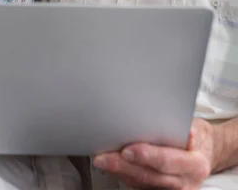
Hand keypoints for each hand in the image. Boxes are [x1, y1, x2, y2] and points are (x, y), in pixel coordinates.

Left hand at [93, 118, 216, 188]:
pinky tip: (112, 166)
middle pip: (150, 176)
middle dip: (124, 166)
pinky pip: (141, 187)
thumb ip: (184, 127)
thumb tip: (177, 125)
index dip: (146, 156)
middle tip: (104, 157)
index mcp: (195, 165)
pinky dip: (125, 176)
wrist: (205, 155)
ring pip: (142, 185)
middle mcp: (185, 182)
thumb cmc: (197, 138)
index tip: (127, 150)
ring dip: (120, 172)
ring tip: (103, 160)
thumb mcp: (196, 127)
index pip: (167, 161)